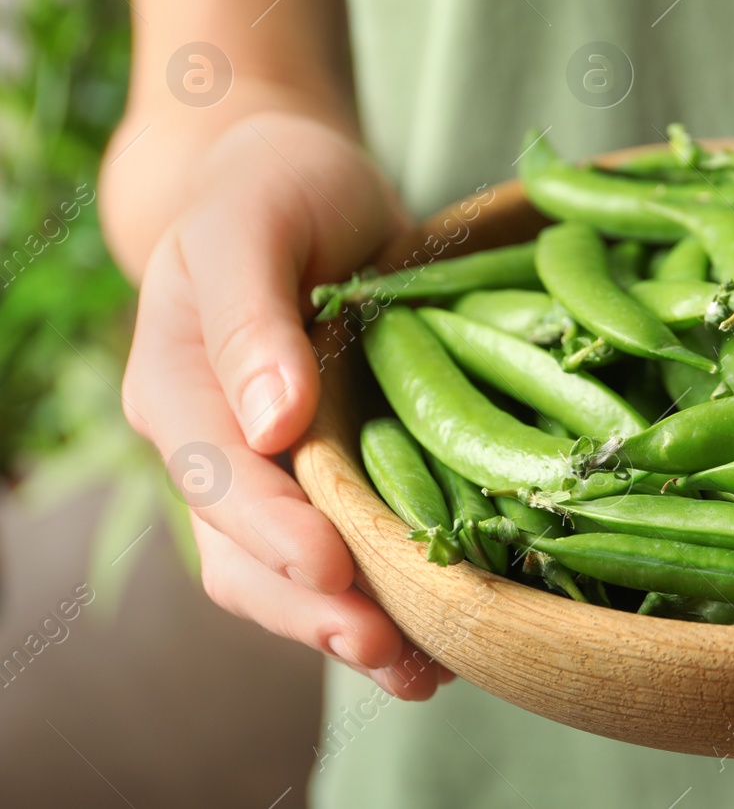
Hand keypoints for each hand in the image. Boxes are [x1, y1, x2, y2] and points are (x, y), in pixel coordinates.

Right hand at [121, 113, 447, 699]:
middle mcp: (209, 446)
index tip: (333, 565)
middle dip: (312, 606)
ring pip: (282, 577)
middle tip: (386, 646)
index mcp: (176, 384)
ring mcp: (263, 472)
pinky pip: (333, 558)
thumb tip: (272, 422)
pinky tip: (432, 647)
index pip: (216, 474)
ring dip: (343, 629)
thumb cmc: (273, 190)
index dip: (273, 528)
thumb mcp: (256, 222)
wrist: (289, 189)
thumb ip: (251, 314)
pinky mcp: (318, 480)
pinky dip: (375, 605)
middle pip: (243, 552)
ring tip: (417, 669)